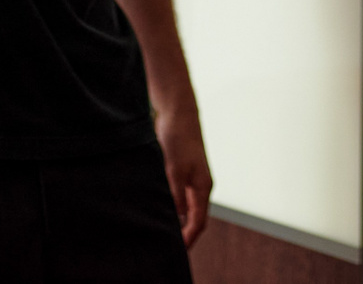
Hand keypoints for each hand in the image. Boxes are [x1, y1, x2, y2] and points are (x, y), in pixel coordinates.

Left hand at [155, 106, 212, 247]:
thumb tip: (176, 218)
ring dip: (178, 219)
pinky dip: (172, 205)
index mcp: (202, 187)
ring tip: (163, 231)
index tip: (179, 250)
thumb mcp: (174, 169)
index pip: (198, 221)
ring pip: (187, 206)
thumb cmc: (179, 138)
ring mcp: (192, 177)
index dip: (189, 237)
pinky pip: (179, 195)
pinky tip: (160, 207)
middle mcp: (199, 185)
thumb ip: (176, 194)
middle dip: (184, 232)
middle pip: (194, 216)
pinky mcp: (182, 170)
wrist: (178, 112)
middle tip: (169, 245)